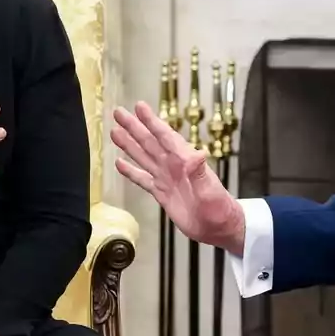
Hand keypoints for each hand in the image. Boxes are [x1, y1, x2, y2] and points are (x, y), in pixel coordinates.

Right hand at [110, 101, 245, 254]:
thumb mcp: (211, 191)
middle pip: (150, 142)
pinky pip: (142, 179)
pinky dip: (130, 171)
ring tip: (115, 132)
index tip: (139, 107)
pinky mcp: (161, 193)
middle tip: (119, 112)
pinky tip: (119, 163)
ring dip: (129, 144)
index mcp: (185, 161)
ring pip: (143, 157)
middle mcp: (173, 166)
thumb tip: (199, 154)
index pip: (165, 137)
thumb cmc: (219, 209)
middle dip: (134, 127)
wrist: (217, 228)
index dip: (152, 121)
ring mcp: (166, 178)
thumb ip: (200, 174)